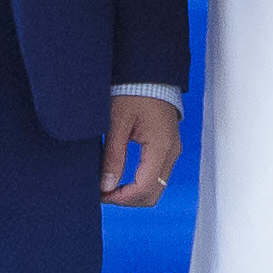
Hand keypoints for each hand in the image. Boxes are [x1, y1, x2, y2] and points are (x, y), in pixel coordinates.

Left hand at [99, 92, 179, 207]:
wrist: (148, 73)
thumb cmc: (134, 91)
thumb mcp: (117, 122)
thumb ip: (113, 156)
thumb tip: (106, 185)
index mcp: (161, 147)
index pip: (144, 189)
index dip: (120, 198)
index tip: (101, 194)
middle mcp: (171, 152)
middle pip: (152, 194)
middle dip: (127, 199)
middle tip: (103, 192)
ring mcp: (171, 150)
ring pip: (155, 187)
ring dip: (133, 192)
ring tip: (109, 184)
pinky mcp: (167, 147)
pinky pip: (156, 175)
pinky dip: (139, 182)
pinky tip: (121, 176)